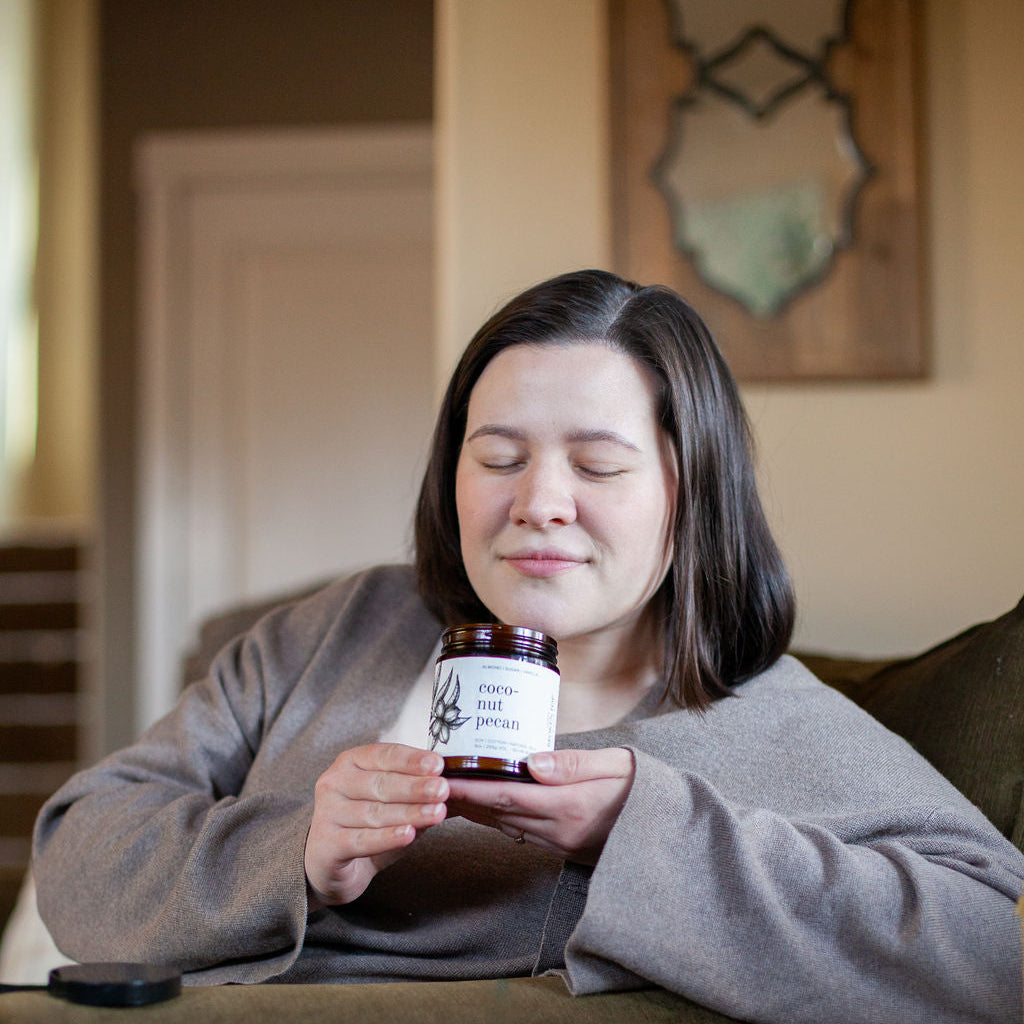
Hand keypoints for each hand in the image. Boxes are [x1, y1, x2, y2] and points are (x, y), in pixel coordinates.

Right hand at [304, 743, 447, 906]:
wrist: (333, 863)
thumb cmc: (367, 823)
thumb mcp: (391, 802)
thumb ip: (415, 793)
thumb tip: (448, 786)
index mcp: (351, 762)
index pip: (383, 755)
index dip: (411, 760)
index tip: (438, 764)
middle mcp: (334, 782)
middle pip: (380, 783)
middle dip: (415, 787)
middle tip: (442, 789)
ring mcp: (326, 813)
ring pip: (374, 813)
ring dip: (409, 813)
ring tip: (436, 813)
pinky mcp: (326, 844)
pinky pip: (361, 840)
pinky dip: (387, 837)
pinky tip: (408, 835)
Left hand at [444, 747, 634, 864]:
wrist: (670, 830)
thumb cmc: (644, 789)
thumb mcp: (618, 765)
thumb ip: (575, 764)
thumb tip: (532, 761)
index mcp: (570, 807)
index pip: (507, 795)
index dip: (472, 788)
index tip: (445, 776)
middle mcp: (559, 830)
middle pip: (499, 812)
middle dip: (463, 798)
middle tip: (432, 780)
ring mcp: (560, 842)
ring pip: (506, 824)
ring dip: (475, 810)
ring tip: (447, 790)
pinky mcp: (563, 846)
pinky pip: (520, 831)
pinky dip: (496, 817)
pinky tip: (483, 805)